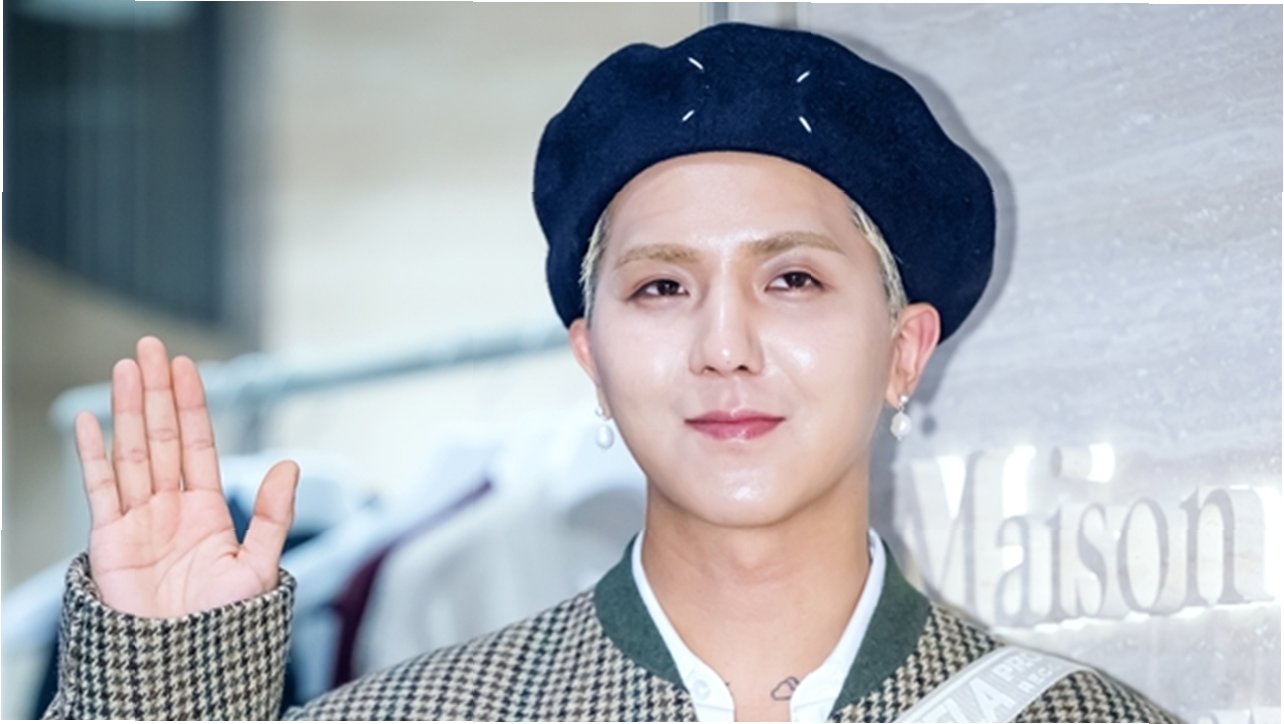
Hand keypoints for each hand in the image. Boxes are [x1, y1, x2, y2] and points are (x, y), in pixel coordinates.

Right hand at [74, 336, 298, 617]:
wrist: (182, 667)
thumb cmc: (223, 625)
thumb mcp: (257, 567)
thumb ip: (272, 516)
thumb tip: (289, 465)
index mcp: (208, 512)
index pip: (199, 445)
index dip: (194, 405)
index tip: (189, 366)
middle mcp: (171, 509)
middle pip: (163, 438)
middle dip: (157, 392)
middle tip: (153, 347)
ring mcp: (137, 521)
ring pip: (132, 452)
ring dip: (128, 410)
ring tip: (127, 367)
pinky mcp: (108, 539)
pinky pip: (98, 488)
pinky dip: (91, 454)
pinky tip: (88, 421)